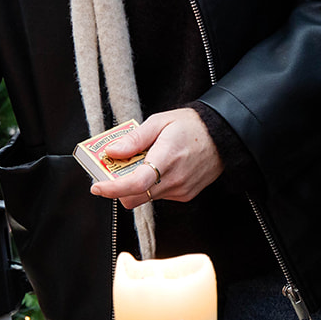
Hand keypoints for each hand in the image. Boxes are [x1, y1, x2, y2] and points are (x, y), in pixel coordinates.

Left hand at [89, 108, 223, 209]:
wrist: (223, 136)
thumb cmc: (191, 126)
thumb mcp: (160, 121)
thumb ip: (134, 139)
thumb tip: (112, 151)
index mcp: (167, 157)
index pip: (137, 183)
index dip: (113, 189)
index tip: (97, 186)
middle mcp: (175, 179)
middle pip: (135, 196)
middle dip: (117, 188)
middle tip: (111, 171)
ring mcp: (181, 190)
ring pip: (145, 198)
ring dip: (134, 185)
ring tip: (139, 163)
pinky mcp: (184, 195)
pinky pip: (157, 196)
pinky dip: (149, 186)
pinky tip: (156, 168)